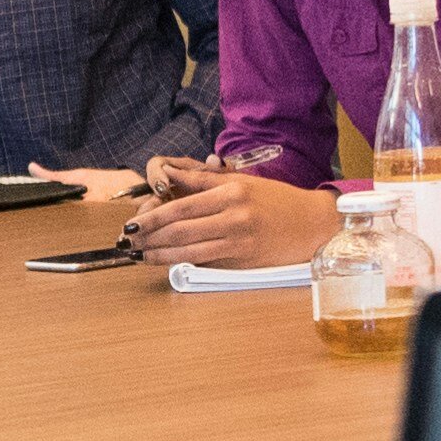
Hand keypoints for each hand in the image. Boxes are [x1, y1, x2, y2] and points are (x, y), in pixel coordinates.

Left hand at [125, 164, 338, 271]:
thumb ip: (204, 181)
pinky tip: (165, 262)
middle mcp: (234, 214)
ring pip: (189, 249)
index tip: (133, 223)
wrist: (313, 224)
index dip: (153, 217)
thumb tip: (169, 177)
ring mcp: (239, 239)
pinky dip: (182, 261)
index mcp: (231, 191)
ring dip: (159, 254)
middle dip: (149, 237)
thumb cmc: (277, 201)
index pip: (181, 205)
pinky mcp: (243, 259)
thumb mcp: (242, 182)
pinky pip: (206, 260)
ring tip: (138, 255)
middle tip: (127, 241)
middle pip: (180, 228)